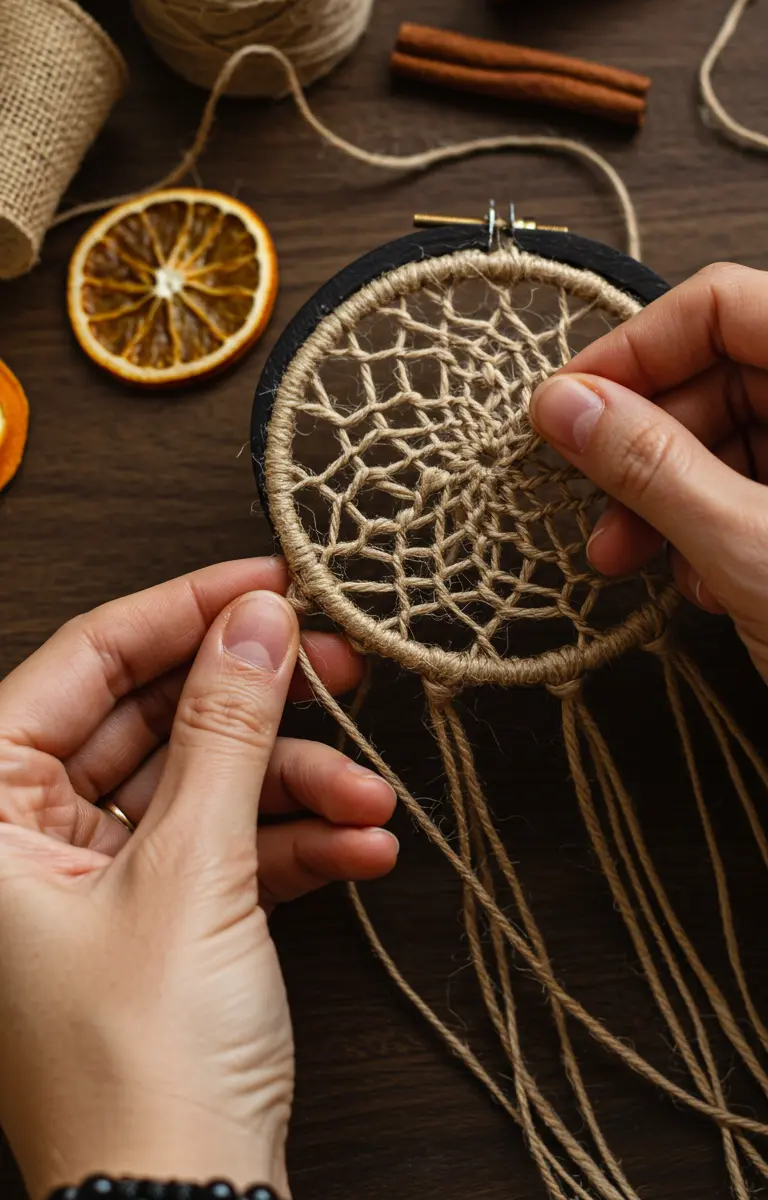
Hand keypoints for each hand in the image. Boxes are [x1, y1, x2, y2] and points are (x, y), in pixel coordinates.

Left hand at [0, 558, 397, 1198]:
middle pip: (151, 720)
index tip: (263, 580)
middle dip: (255, 700)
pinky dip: (294, 845)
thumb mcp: (192, 872)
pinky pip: (226, 849)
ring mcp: (94, 882)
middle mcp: (25, 841)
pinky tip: (361, 846)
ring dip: (296, 786)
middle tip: (333, 665)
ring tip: (370, 794)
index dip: (181, 609)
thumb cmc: (139, 1070)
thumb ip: (226, 728)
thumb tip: (255, 622)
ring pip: (200, 784)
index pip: (83, 663)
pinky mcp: (156, 923)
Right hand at [529, 263, 767, 684]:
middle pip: (725, 373)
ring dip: (668, 496)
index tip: (566, 406)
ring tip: (626, 558)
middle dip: (643, 443)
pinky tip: (701, 585)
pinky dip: (714, 529)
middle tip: (586, 499)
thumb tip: (567, 405)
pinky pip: (762, 488)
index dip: (635, 348)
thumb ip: (654, 467)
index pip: (726, 306)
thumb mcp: (754, 550)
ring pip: (736, 437)